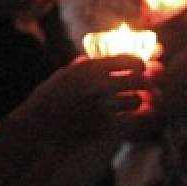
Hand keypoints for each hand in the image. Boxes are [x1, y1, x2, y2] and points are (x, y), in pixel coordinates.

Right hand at [19, 55, 148, 142]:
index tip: (140, 69)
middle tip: (148, 88)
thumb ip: (86, 66)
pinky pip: (129, 123)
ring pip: (136, 101)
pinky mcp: (102, 127)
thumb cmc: (50, 97)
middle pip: (139, 79)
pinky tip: (129, 120)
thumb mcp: (65, 74)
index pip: (129, 59)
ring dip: (138, 103)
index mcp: (90, 68)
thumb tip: (103, 58)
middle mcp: (98, 84)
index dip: (140, 64)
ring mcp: (101, 106)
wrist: (38, 124)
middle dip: (148, 83)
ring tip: (134, 104)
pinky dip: (132, 121)